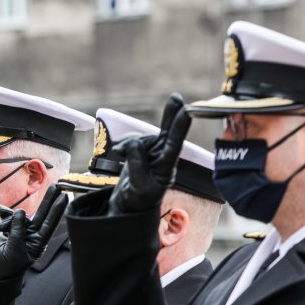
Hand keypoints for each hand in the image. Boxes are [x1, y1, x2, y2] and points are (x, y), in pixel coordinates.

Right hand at [0, 186, 68, 279]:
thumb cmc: (6, 267)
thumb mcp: (13, 251)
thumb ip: (18, 231)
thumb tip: (21, 212)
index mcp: (38, 243)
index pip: (50, 224)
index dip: (57, 210)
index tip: (64, 196)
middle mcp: (33, 235)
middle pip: (43, 214)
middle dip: (49, 200)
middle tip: (57, 185)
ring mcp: (22, 231)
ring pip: (21, 215)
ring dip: (11, 216)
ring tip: (0, 227)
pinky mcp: (11, 228)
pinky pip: (10, 217)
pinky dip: (5, 215)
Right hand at [108, 93, 189, 215]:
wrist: (127, 206)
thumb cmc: (136, 201)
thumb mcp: (136, 186)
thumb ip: (136, 163)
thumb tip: (133, 143)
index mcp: (165, 169)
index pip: (174, 145)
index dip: (180, 128)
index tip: (186, 111)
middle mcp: (163, 158)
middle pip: (166, 133)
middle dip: (170, 116)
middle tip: (176, 98)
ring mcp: (154, 153)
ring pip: (141, 137)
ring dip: (127, 142)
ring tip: (118, 154)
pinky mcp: (143, 151)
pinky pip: (133, 140)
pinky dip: (124, 143)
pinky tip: (119, 151)